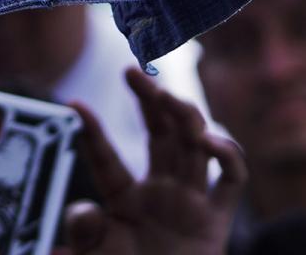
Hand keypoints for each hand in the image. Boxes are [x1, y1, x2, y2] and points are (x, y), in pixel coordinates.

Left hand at [57, 67, 247, 254]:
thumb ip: (86, 233)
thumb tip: (82, 211)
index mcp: (124, 201)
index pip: (107, 158)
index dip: (91, 132)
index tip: (73, 105)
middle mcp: (160, 193)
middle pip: (159, 135)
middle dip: (150, 99)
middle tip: (133, 71)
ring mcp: (191, 203)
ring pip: (195, 145)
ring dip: (187, 116)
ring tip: (172, 101)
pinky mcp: (218, 220)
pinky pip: (231, 179)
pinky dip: (227, 153)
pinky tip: (209, 141)